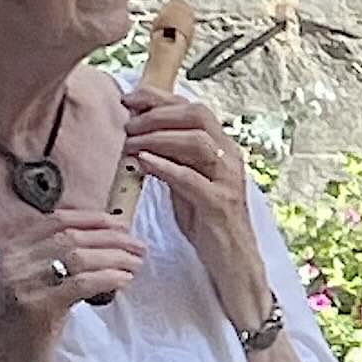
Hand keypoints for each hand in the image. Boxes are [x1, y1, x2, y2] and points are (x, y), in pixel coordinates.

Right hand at [0, 211, 147, 361]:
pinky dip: (108, 278)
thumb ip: (56, 265)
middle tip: (138, 247)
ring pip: (78, 257)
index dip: (93, 219)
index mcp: (12, 251)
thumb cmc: (23, 329)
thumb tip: (102, 249)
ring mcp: (23, 283)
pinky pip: (80, 283)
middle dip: (112, 239)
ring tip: (136, 263)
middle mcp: (14, 261)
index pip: (56, 221)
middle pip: (71, 236)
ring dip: (115, 258)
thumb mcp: (34, 287)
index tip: (121, 225)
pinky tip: (125, 280)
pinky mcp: (36, 307)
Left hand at [120, 87, 265, 324]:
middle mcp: (229, 158)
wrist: (232, 263)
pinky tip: (144, 163)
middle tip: (129, 124)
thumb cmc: (208, 223)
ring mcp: (227, 180)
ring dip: (158, 137)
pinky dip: (165, 166)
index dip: (159, 98)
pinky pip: (191, 178)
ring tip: (131, 143)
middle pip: (197, 116)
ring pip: (196, 141)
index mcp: (222, 148)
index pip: (193, 108)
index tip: (129, 99)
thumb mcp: (186, 183)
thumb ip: (173, 159)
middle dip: (157, 114)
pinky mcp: (220, 204)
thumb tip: (142, 136)